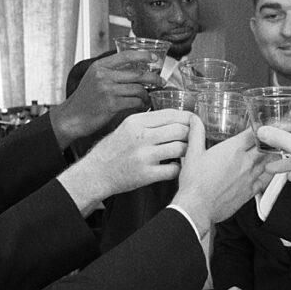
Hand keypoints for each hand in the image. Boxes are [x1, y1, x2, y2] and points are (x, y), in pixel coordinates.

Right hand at [49, 50, 163, 146]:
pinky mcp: (112, 105)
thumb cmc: (85, 100)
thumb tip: (135, 68)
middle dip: (154, 78)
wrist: (72, 118)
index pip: (126, 55)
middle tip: (161, 82)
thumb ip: (110, 71)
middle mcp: (104, 76)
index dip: (144, 55)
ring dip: (147, 94)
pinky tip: (142, 106)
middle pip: (138, 73)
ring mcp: (108, 90)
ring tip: (148, 98)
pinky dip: (142, 104)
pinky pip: (135, 102)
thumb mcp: (93, 78)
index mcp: (100, 66)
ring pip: (139, 89)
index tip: (154, 58)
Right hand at [57, 109, 189, 210]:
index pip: (171, 114)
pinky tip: (174, 166)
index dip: (188, 118)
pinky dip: (178, 168)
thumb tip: (174, 117)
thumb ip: (148, 121)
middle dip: (191, 134)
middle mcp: (141, 136)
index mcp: (137, 121)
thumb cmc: (112, 150)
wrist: (96, 172)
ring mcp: (144, 156)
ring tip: (185, 153)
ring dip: (187, 151)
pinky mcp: (146, 174)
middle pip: (180, 130)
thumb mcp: (126, 127)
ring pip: (180, 148)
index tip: (194, 121)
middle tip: (193, 138)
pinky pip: (174, 169)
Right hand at [171, 120, 270, 235]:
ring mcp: (250, 177)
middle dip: (267, 141)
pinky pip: (266, 180)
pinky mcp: (250, 191)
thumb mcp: (193, 153)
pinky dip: (268, 173)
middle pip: (265, 146)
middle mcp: (245, 162)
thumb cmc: (194, 183)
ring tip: (270, 151)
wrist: (197, 208)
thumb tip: (194, 120)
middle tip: (268, 137)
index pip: (253, 133)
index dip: (259, 127)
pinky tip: (266, 171)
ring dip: (269, 155)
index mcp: (233, 150)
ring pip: (268, 162)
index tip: (260, 125)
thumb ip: (196, 133)